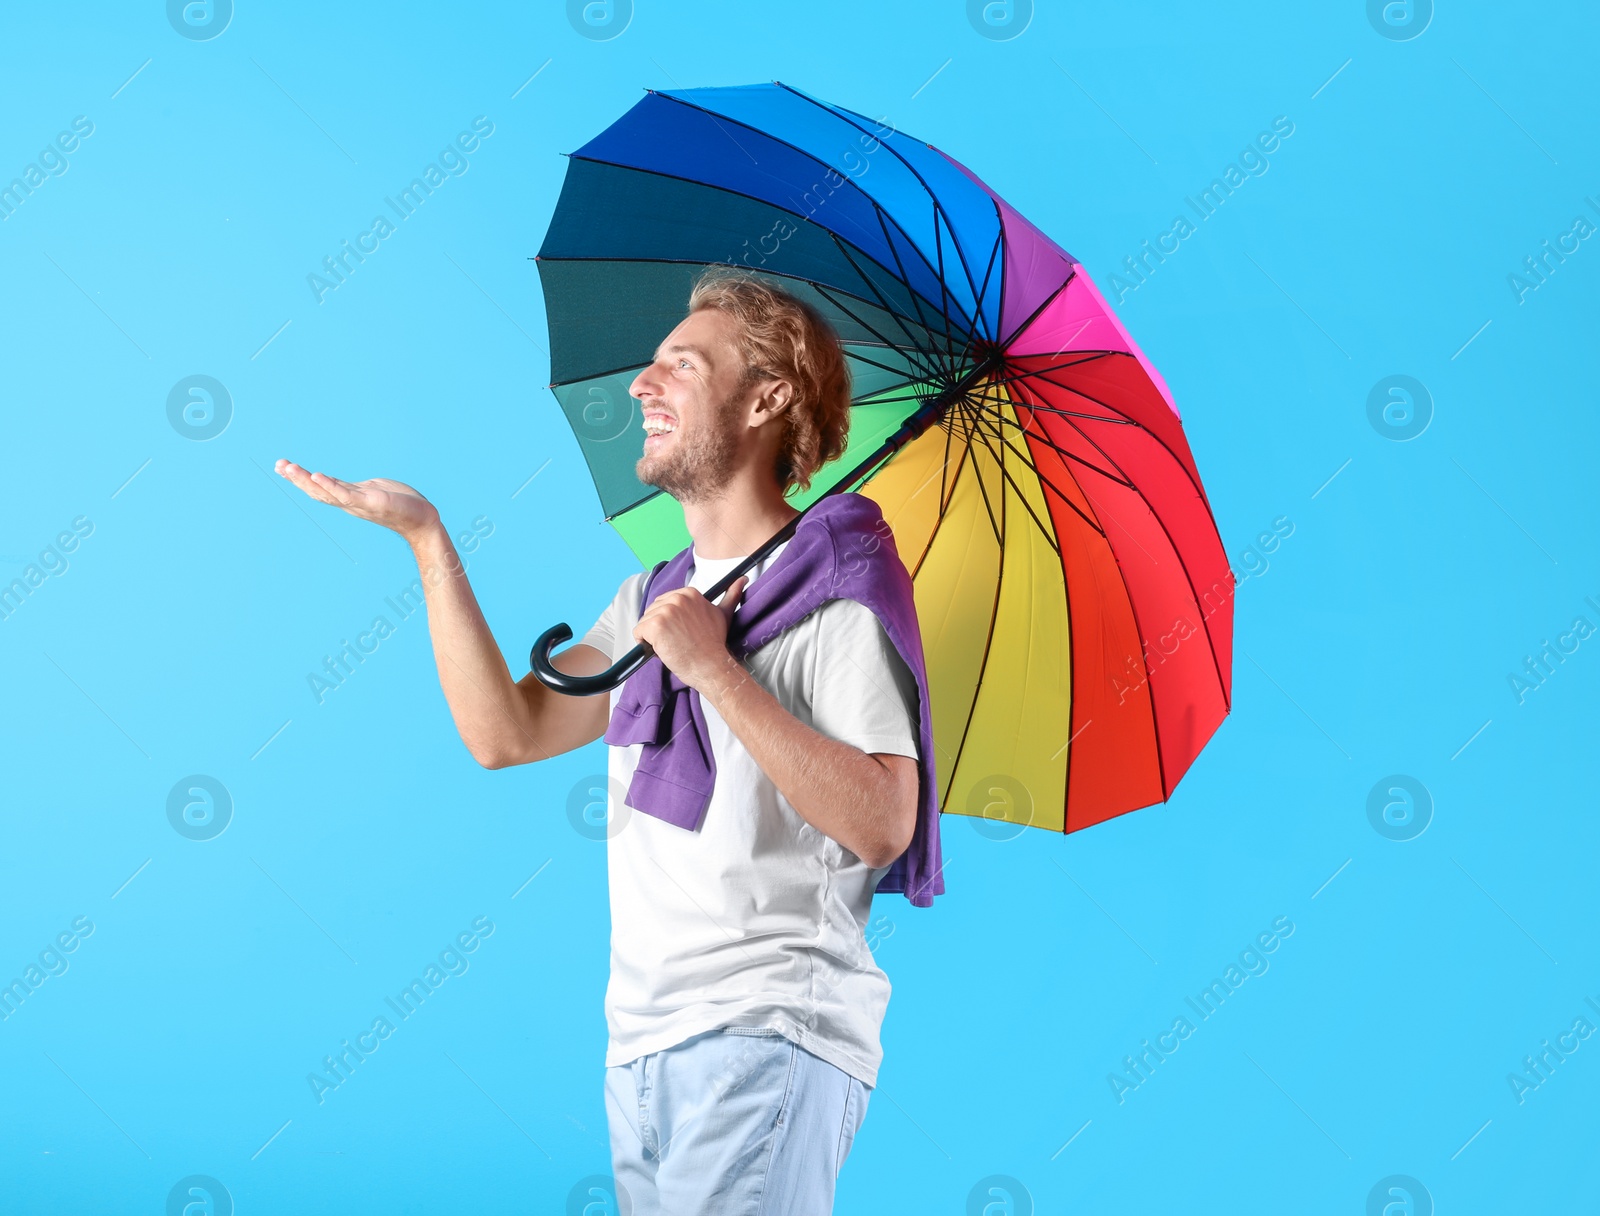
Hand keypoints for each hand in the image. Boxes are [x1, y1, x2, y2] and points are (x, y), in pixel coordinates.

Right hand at [275, 459, 440, 543]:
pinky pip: (346, 494)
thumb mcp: (371, 491)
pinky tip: (317, 475)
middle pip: (316, 490)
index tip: (282, 467)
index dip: (300, 478)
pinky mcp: (371, 502)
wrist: (422, 520)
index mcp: (348, 498)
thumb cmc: (400, 505)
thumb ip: (352, 488)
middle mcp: (349, 503)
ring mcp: (358, 504)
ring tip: (290, 468)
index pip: (318, 487)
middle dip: (296, 478)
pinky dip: (330, 486)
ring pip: (327, 492)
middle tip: (278, 465)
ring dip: (306, 481)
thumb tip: (336, 483)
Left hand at [633, 575, 747, 693]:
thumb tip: (742, 580)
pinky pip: (638, 632)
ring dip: (653, 637)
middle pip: (653, 610)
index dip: (670, 620)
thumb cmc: (714, 644)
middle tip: (678, 641)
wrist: (711, 666)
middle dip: (660, 627)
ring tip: (672, 646)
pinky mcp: (655, 625)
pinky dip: (644, 644)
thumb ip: (731, 595)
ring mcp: (665, 611)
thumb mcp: (724, 614)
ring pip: (645, 622)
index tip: (682, 631)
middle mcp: (677, 598)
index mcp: (690, 593)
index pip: (665, 602)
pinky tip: (661, 649)